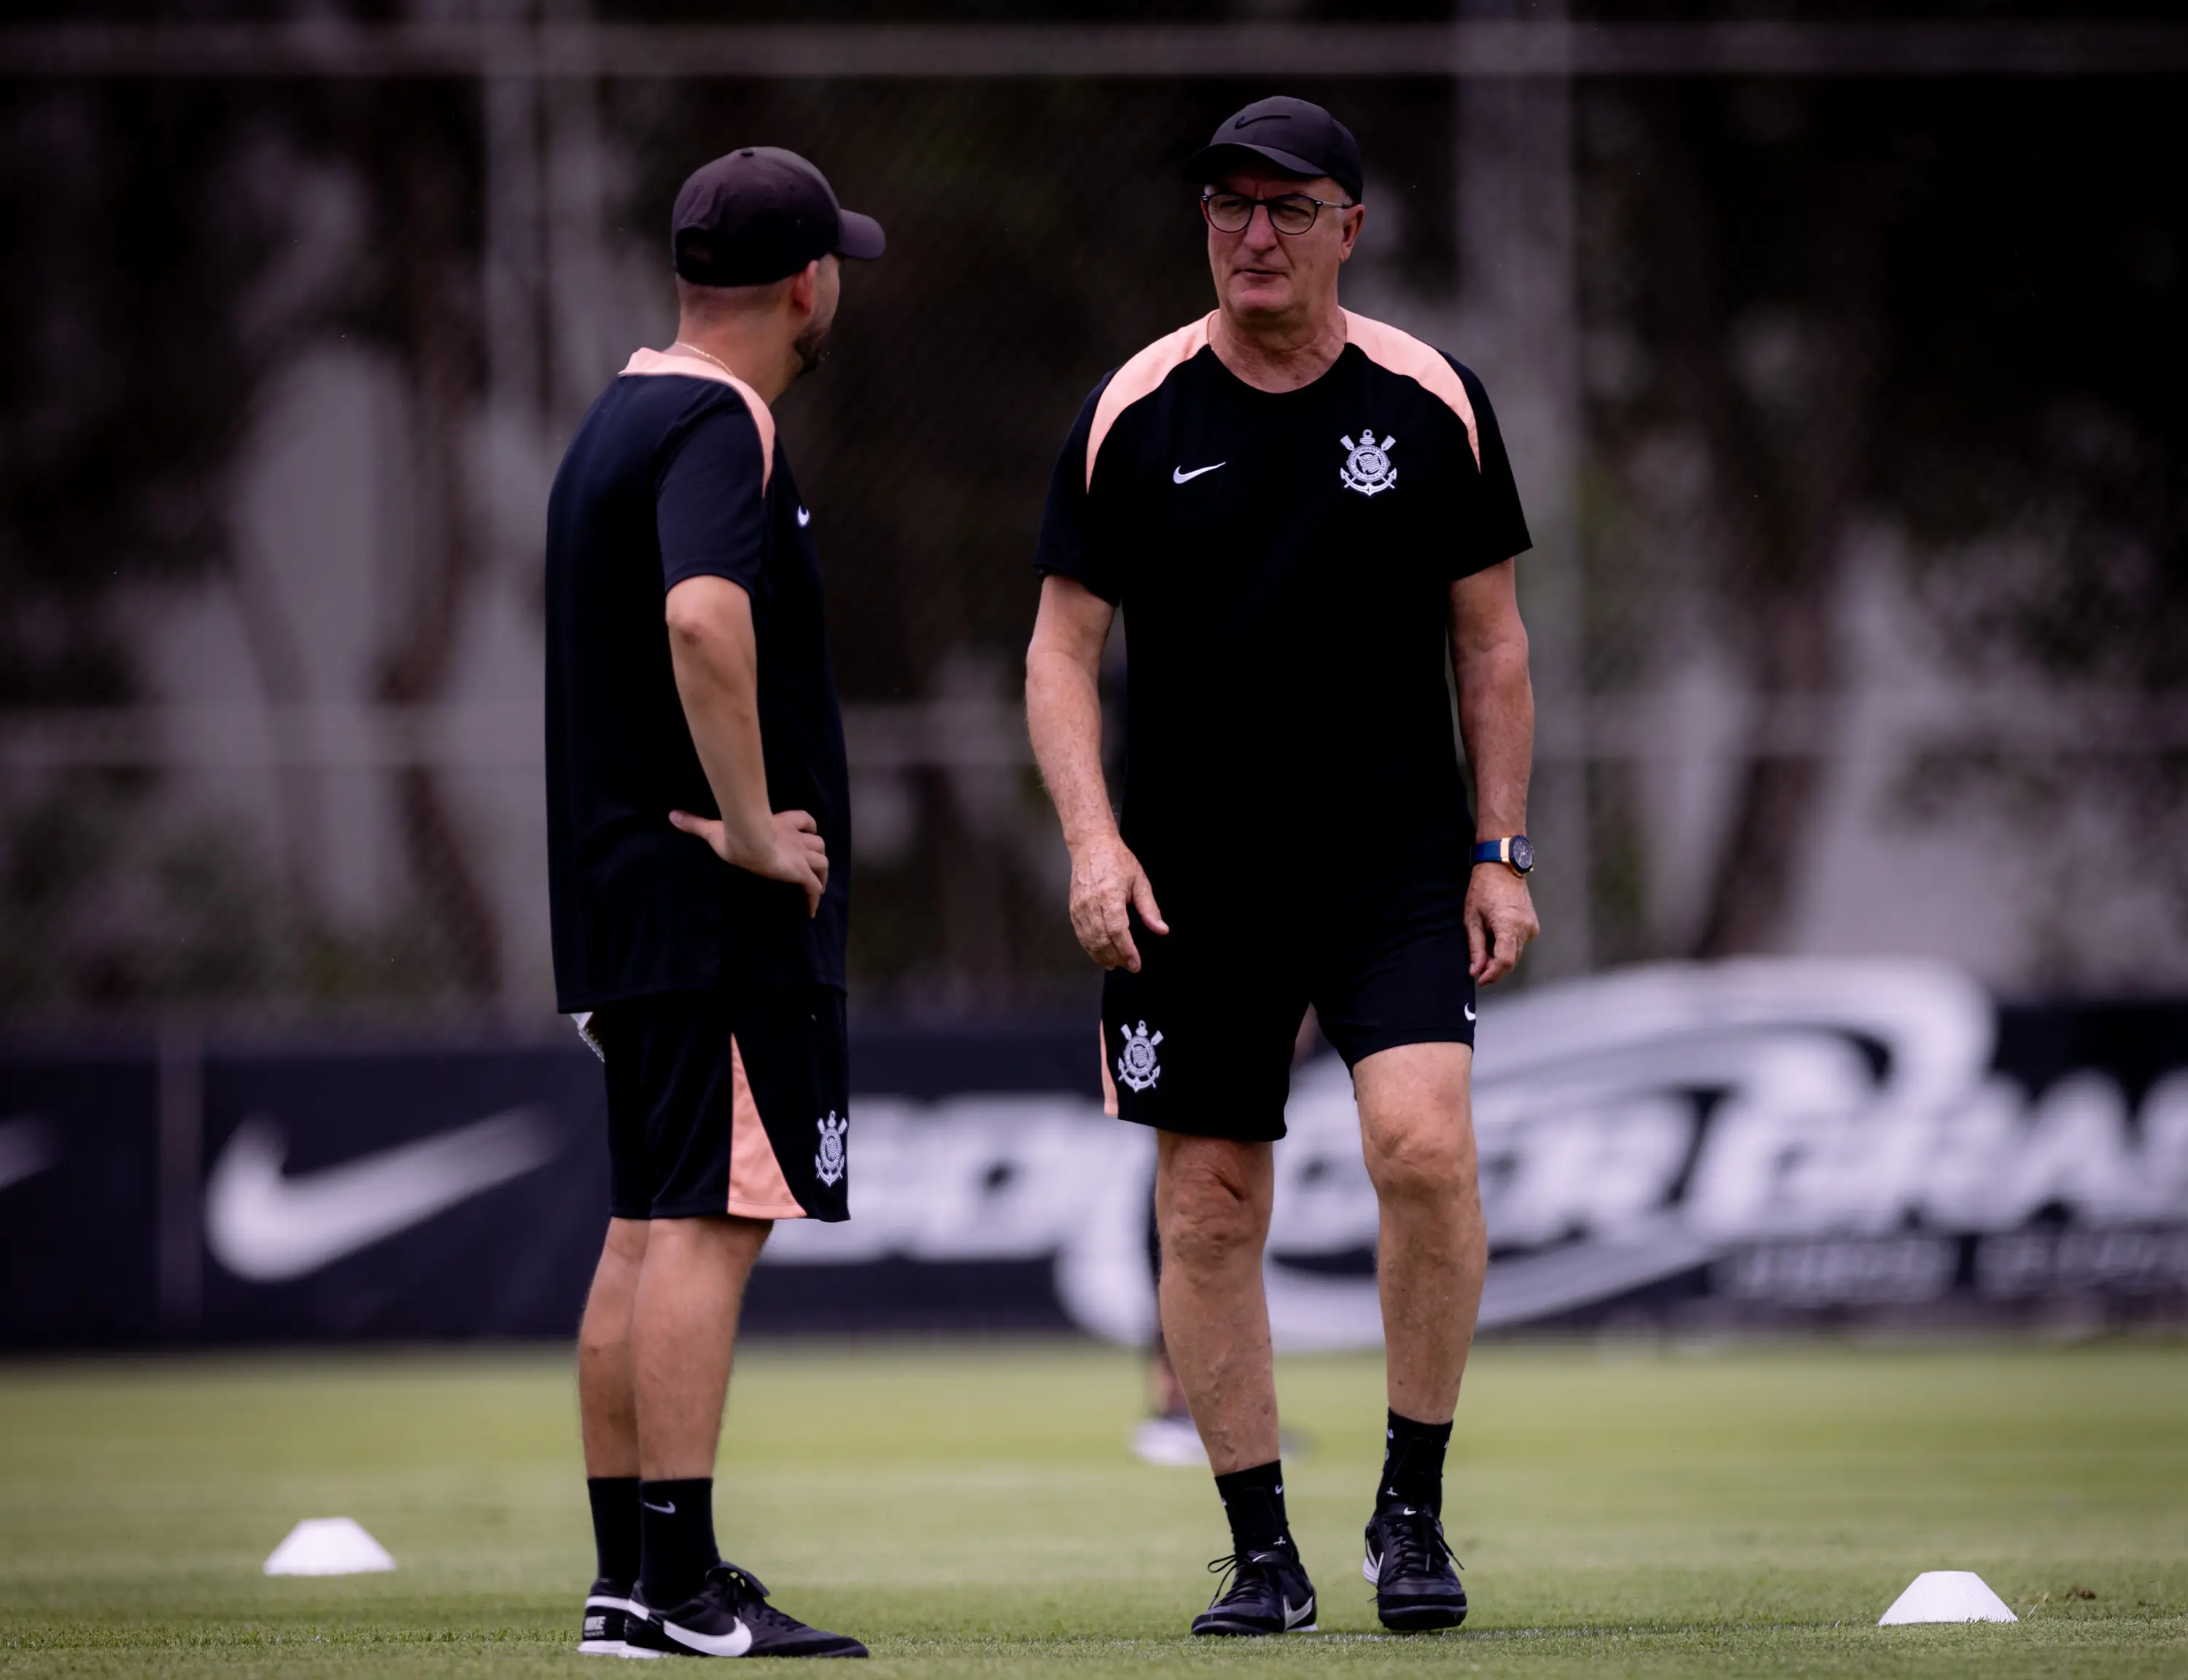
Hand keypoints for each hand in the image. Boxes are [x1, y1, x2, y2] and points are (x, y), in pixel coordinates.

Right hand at [669, 807, 828, 918]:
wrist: (750, 837)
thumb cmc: (735, 831)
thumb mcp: (713, 828)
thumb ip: (695, 823)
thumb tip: (673, 816)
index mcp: (781, 824)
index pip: (805, 821)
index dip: (807, 826)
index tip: (806, 832)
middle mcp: (796, 839)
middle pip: (818, 842)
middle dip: (816, 852)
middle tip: (812, 864)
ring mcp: (801, 856)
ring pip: (822, 862)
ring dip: (821, 874)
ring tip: (816, 887)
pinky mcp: (800, 872)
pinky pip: (814, 888)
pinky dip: (814, 899)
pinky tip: (810, 911)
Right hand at [1068, 833, 1166, 970]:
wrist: (1091, 846)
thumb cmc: (1116, 860)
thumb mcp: (1140, 881)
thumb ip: (1149, 908)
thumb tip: (1161, 929)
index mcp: (1109, 895)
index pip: (1117, 931)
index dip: (1127, 951)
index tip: (1136, 963)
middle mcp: (1091, 904)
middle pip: (1102, 940)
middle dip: (1117, 957)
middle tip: (1130, 966)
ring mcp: (1079, 908)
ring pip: (1089, 941)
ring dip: (1103, 957)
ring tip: (1117, 964)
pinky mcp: (1073, 910)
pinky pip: (1081, 935)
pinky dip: (1091, 949)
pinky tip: (1101, 956)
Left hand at [1465, 863, 1538, 983]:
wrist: (1501, 868)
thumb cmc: (1483, 889)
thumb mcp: (1472, 919)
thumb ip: (1476, 948)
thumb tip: (1476, 971)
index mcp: (1509, 925)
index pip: (1505, 962)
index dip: (1493, 975)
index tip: (1481, 979)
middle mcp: (1525, 928)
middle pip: (1511, 961)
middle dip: (1494, 966)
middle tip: (1478, 961)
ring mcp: (1532, 927)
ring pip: (1516, 953)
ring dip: (1500, 956)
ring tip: (1486, 940)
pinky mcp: (1533, 925)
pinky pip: (1520, 943)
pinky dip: (1508, 946)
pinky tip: (1496, 934)